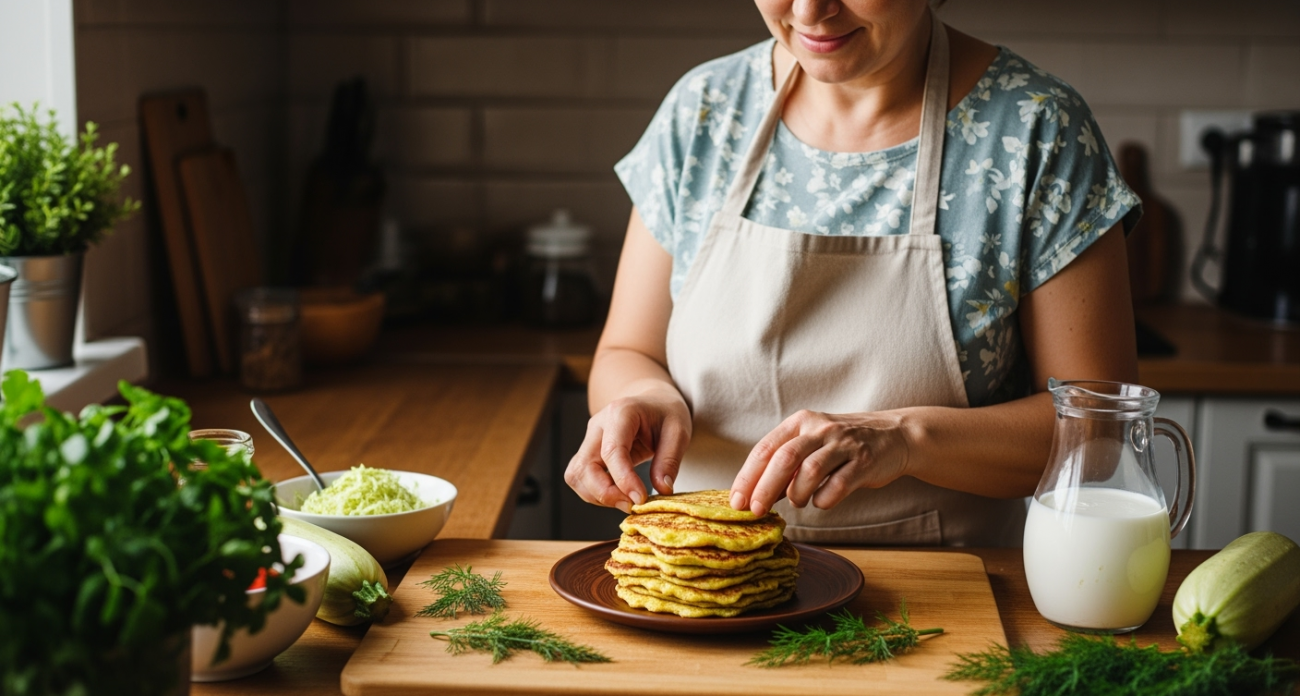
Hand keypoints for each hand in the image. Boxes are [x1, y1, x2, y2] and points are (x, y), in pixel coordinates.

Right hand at [564, 391, 691, 512]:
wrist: (652, 402)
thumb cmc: (665, 413)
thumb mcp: (679, 430)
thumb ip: (670, 460)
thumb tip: (662, 489)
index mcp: (621, 413)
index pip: (612, 451)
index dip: (623, 479)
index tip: (640, 499)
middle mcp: (598, 425)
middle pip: (585, 466)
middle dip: (606, 493)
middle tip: (632, 504)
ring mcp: (589, 440)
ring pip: (577, 475)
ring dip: (598, 495)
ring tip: (626, 501)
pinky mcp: (588, 453)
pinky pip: (581, 478)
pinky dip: (596, 493)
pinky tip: (618, 495)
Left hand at [729, 410, 910, 516]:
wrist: (893, 436)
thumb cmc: (842, 446)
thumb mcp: (810, 446)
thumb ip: (785, 468)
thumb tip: (754, 496)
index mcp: (800, 423)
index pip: (765, 449)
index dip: (748, 477)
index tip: (737, 501)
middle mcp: (820, 429)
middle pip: (784, 458)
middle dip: (764, 488)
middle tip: (755, 511)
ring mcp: (843, 444)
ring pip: (810, 471)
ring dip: (797, 494)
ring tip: (798, 502)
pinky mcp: (864, 461)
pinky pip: (838, 485)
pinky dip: (824, 499)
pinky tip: (821, 502)